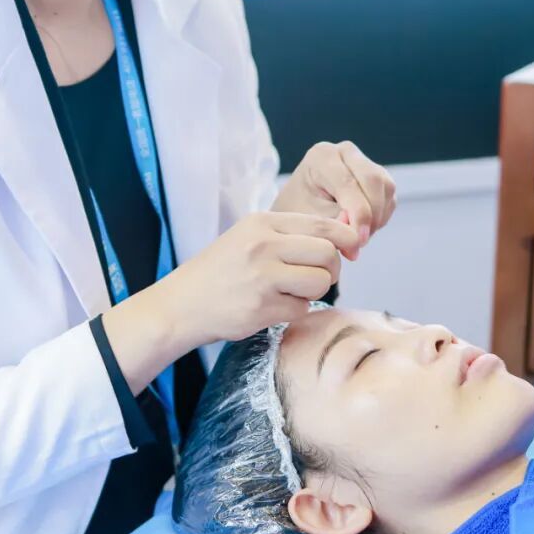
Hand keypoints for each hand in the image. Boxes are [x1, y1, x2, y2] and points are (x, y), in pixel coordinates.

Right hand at [101, 212, 359, 392]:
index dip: (346, 237)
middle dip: (332, 267)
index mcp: (261, 223)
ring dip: (315, 291)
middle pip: (328, 253)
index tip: (352, 249)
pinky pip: (303, 308)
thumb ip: (291, 235)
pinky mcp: (262, 307)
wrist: (182, 305)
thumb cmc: (221, 272)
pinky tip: (274, 306)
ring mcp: (262, 277)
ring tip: (292, 292)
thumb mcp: (249, 238)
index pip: (322, 225)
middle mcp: (262, 245)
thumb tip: (346, 234)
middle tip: (318, 276)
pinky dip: (296, 310)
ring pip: (321, 282)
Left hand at [272, 141, 396, 246]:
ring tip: (358, 237)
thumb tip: (358, 238)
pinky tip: (363, 228)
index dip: (358, 214)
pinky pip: (389, 197)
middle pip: (373, 180)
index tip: (358, 240)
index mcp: (322, 156)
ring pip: (386, 188)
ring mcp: (364, 161)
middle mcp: (345, 152)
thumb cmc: (299, 211)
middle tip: (360, 242)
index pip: (348, 183)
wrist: (298, 205)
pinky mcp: (377, 176)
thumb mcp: (309, 218)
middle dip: (372, 215)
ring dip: (378, 217)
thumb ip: (335, 225)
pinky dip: (381, 217)